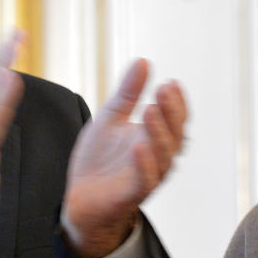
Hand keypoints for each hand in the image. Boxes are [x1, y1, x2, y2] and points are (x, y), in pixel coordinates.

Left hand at [60, 59, 186, 257]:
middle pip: (174, 135)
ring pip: (163, 156)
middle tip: (163, 91)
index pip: (175, 118)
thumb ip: (128, 93)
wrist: (80, 196)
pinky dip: (145, 163)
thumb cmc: (100, 158)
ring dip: (158, 133)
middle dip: (171, 113)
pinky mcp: (132, 194)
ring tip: (151, 110)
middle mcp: (157, 156)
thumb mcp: (111, 117)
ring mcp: (147, 175)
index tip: (170, 83)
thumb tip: (143, 60)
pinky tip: (139, 145)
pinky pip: (145, 180)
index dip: (176, 102)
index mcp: (155, 137)